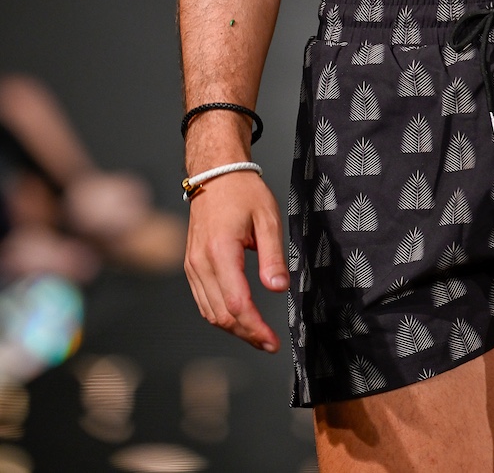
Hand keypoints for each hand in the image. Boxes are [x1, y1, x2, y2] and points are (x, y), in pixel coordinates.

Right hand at [184, 171, 287, 351]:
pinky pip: (203, 300)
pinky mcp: (191, 266)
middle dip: (247, 334)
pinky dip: (220, 315)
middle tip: (269, 343)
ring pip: (210, 312)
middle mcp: (201, 262)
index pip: (236, 303)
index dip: (254, 327)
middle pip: (221, 314)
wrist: (215, 174)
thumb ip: (272, 256)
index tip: (272, 340)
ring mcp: (192, 265)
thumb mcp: (267, 218)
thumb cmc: (243, 191)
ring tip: (258, 336)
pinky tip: (239, 319)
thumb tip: (278, 288)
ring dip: (233, 329)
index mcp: (220, 250)